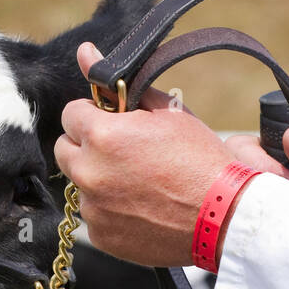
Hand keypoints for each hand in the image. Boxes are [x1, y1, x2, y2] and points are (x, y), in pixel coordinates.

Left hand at [53, 43, 288, 266]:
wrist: (224, 215)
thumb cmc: (200, 159)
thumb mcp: (165, 111)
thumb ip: (117, 83)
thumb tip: (85, 52)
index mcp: (101, 135)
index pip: (70, 114)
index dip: (93, 115)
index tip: (114, 122)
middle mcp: (89, 173)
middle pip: (64, 150)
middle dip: (86, 146)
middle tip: (123, 150)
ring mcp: (93, 208)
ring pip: (79, 184)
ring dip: (98, 179)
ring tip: (138, 182)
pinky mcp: (101, 236)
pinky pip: (94, 215)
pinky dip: (110, 210)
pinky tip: (140, 207)